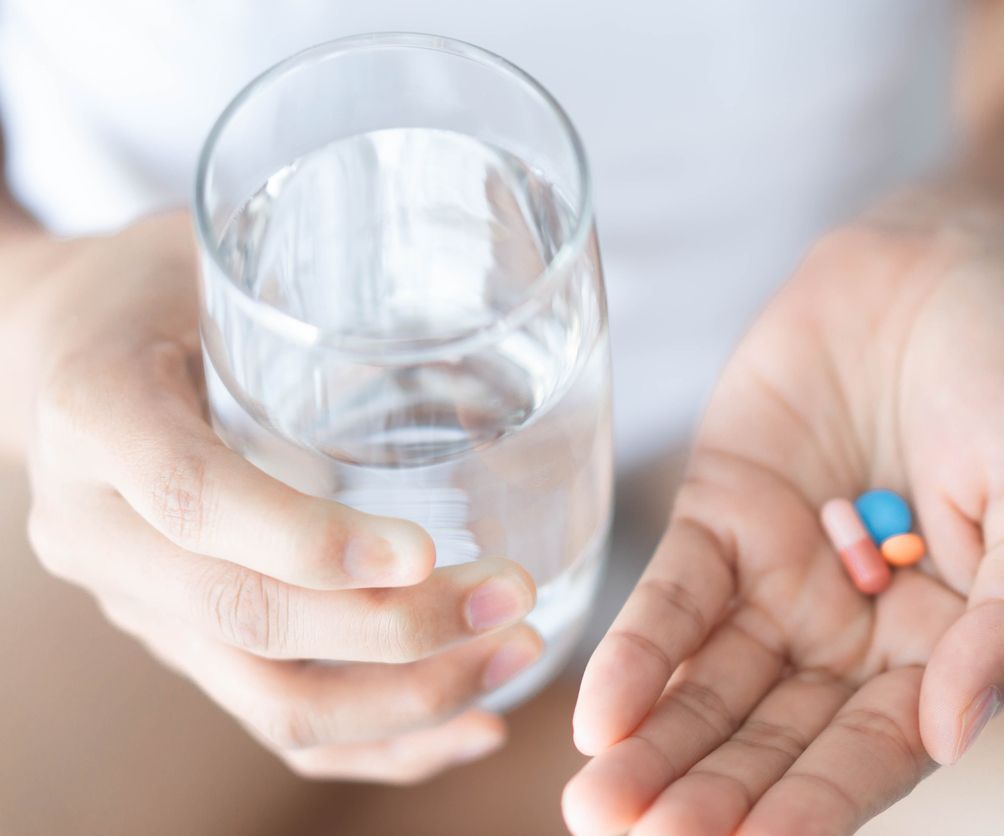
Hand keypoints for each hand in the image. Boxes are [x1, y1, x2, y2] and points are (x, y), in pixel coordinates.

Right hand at [19, 213, 542, 781]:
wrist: (70, 352)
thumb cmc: (163, 285)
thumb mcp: (214, 248)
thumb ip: (307, 282)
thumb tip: (492, 289)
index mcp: (97, 413)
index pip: (193, 499)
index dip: (305, 538)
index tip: (423, 551)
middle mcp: (98, 529)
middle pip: (245, 618)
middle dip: (393, 631)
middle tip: (512, 597)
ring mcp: (140, 604)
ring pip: (269, 699)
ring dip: (405, 700)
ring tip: (518, 654)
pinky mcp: (185, 641)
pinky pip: (279, 721)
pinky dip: (380, 742)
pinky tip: (472, 724)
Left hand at [563, 201, 1003, 833]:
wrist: (958, 258)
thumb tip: (955, 732)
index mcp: (946, 649)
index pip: (873, 751)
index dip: (814, 804)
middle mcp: (855, 631)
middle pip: (775, 734)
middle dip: (710, 791)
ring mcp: (782, 575)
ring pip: (711, 681)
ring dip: (656, 741)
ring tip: (602, 805)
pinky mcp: (722, 511)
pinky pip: (674, 592)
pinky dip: (638, 647)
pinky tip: (598, 707)